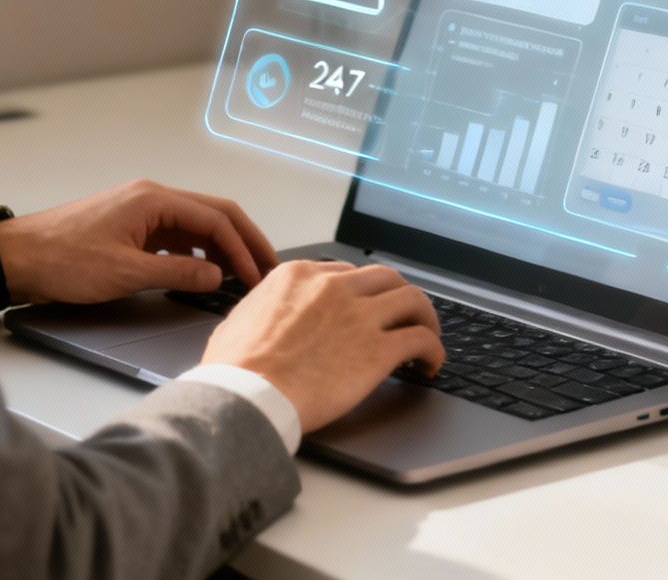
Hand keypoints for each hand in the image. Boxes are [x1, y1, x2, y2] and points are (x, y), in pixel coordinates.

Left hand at [0, 179, 278, 305]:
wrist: (17, 258)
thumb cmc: (61, 259)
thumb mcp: (125, 272)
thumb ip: (177, 274)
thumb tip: (215, 276)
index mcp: (153, 199)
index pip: (215, 219)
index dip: (242, 248)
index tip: (256, 275)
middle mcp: (150, 197)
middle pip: (213, 214)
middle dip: (243, 240)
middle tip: (267, 267)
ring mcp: (141, 211)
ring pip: (196, 225)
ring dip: (221, 248)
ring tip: (240, 275)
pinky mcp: (131, 227)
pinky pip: (176, 235)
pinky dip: (196, 253)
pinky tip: (203, 273)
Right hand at [202, 261, 444, 431]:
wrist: (247, 395)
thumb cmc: (234, 368)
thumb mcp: (240, 319)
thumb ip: (263, 308)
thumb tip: (265, 314)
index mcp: (299, 276)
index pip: (346, 273)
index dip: (362, 292)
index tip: (367, 308)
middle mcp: (334, 287)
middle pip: (385, 278)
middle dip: (398, 296)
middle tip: (403, 316)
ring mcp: (359, 316)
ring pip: (413, 299)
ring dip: (425, 317)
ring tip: (427, 336)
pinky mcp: (378, 350)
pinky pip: (421, 339)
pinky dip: (433, 349)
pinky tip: (430, 365)